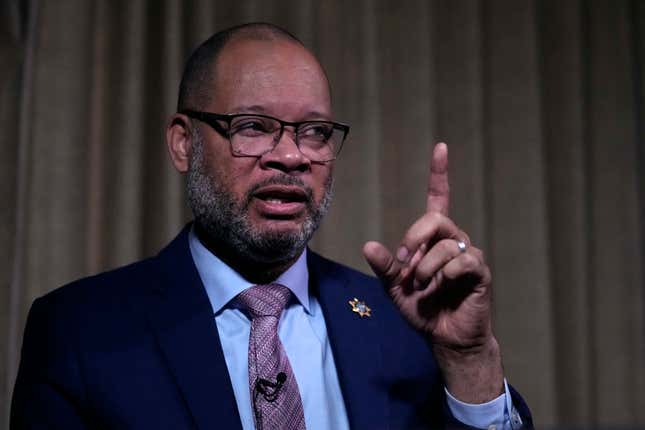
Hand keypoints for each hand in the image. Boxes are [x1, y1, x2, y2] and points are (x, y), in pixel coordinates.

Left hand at [363, 142, 503, 402]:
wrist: (445, 338)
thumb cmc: (422, 309)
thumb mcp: (394, 288)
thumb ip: (384, 267)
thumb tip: (368, 245)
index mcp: (434, 240)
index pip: (439, 199)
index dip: (439, 173)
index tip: (441, 146)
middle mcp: (454, 241)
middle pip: (436, 219)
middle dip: (413, 239)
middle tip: (404, 265)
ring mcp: (469, 256)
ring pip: (447, 244)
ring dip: (426, 267)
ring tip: (421, 286)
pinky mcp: (480, 273)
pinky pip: (463, 262)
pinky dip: (445, 275)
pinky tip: (442, 288)